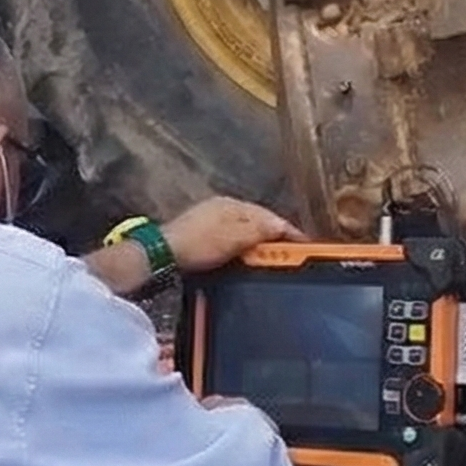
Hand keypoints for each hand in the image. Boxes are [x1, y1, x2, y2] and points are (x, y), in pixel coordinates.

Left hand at [161, 197, 300, 274]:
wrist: (161, 254)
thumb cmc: (197, 244)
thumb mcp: (235, 237)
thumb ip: (260, 231)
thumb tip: (281, 227)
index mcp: (233, 205)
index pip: (270, 217)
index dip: (288, 233)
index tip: (305, 248)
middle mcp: (222, 209)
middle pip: (258, 223)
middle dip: (275, 239)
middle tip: (290, 257)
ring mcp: (210, 221)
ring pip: (244, 232)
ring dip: (258, 245)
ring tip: (270, 261)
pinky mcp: (200, 236)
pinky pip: (230, 240)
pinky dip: (242, 249)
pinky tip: (243, 260)